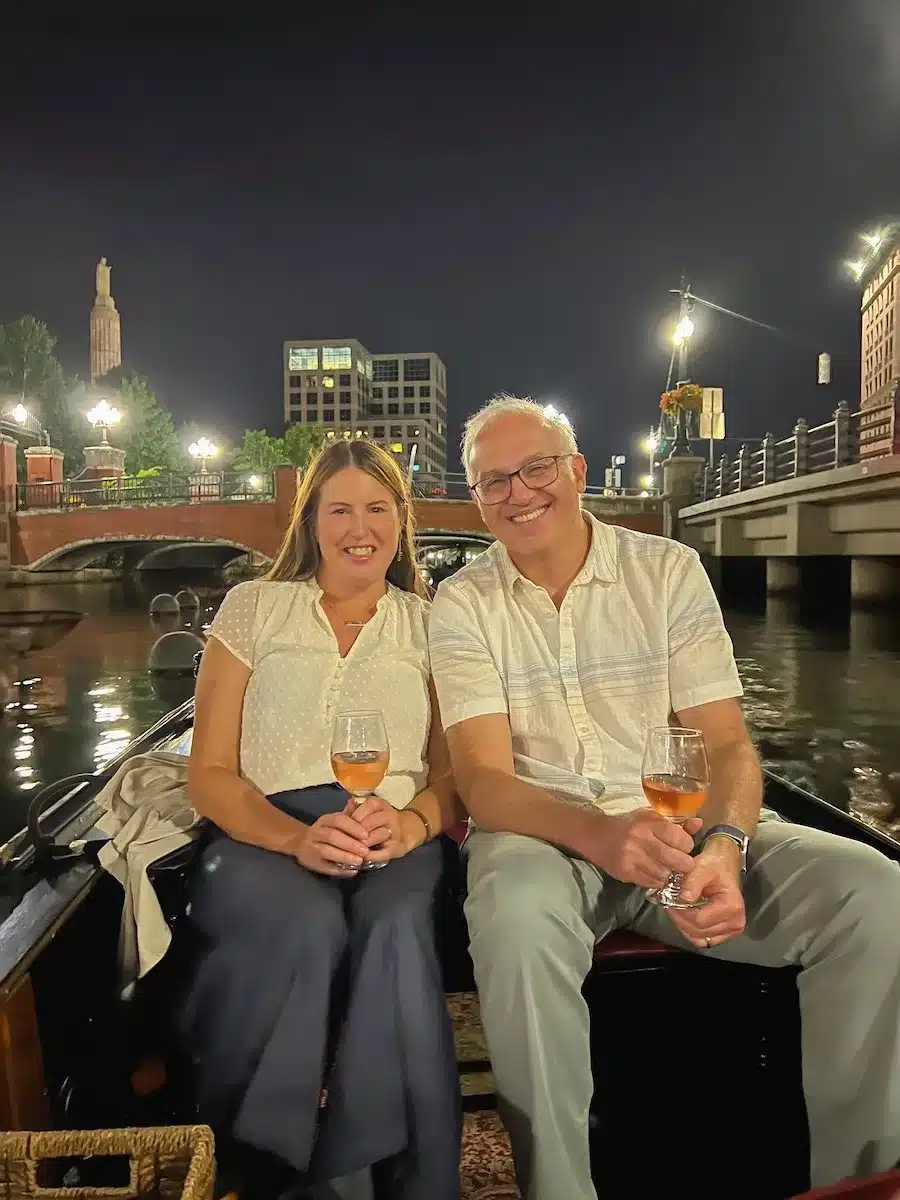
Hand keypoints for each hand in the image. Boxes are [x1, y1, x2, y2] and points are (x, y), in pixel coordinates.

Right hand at [294, 810, 370, 875]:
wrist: (300, 842)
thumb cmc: (326, 830)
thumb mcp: (335, 820)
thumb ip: (347, 814)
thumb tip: (355, 802)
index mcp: (324, 820)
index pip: (338, 820)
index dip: (352, 827)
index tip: (366, 835)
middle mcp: (316, 832)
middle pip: (333, 836)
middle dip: (350, 844)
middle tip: (365, 851)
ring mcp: (312, 847)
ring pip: (327, 851)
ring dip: (344, 857)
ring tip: (359, 861)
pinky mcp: (312, 862)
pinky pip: (326, 867)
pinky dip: (339, 870)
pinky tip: (352, 871)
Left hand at [351, 795, 424, 862]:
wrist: (406, 831)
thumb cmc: (379, 821)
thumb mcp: (369, 812)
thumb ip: (356, 810)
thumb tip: (348, 803)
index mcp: (380, 804)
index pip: (367, 806)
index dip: (354, 817)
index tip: (344, 826)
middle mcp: (389, 815)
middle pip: (370, 822)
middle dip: (356, 832)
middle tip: (344, 840)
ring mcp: (395, 831)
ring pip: (378, 835)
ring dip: (364, 843)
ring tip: (353, 848)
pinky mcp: (396, 847)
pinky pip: (382, 852)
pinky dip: (371, 856)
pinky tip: (362, 857)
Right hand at [584, 810, 701, 887]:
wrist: (597, 836)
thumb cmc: (630, 825)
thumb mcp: (652, 818)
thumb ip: (677, 823)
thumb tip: (699, 823)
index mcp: (650, 823)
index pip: (681, 839)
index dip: (686, 845)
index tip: (683, 846)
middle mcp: (641, 839)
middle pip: (677, 860)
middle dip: (684, 864)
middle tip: (681, 863)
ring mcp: (633, 857)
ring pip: (665, 874)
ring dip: (670, 874)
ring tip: (667, 868)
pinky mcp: (626, 872)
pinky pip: (652, 883)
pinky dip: (657, 880)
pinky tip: (654, 873)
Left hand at [666, 840, 745, 948]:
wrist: (723, 865)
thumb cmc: (714, 865)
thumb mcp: (701, 868)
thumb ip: (692, 883)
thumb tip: (683, 899)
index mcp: (731, 906)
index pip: (699, 920)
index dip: (681, 913)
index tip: (669, 902)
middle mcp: (735, 922)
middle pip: (699, 931)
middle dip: (680, 919)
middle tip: (669, 905)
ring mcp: (732, 929)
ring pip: (700, 938)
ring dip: (684, 926)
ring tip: (677, 910)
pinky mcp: (726, 932)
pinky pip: (704, 939)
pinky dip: (692, 931)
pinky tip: (686, 917)